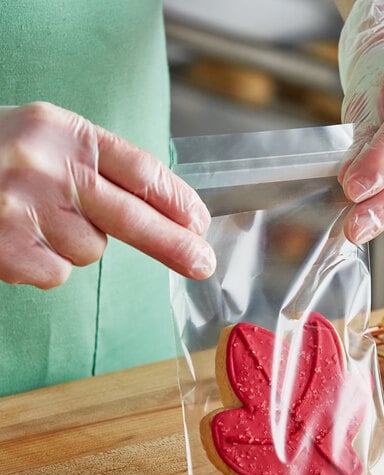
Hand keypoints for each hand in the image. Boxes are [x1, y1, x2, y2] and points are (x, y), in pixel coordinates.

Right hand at [0, 102, 215, 288]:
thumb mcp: (46, 143)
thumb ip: (95, 168)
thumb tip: (163, 213)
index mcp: (64, 131)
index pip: (138, 168)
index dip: (175, 199)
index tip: (199, 222)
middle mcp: (45, 165)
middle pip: (131, 215)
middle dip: (174, 244)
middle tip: (202, 262)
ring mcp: (22, 206)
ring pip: (90, 251)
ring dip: (74, 244)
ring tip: (35, 219)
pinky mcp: (3, 246)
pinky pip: (56, 273)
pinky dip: (44, 265)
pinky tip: (18, 240)